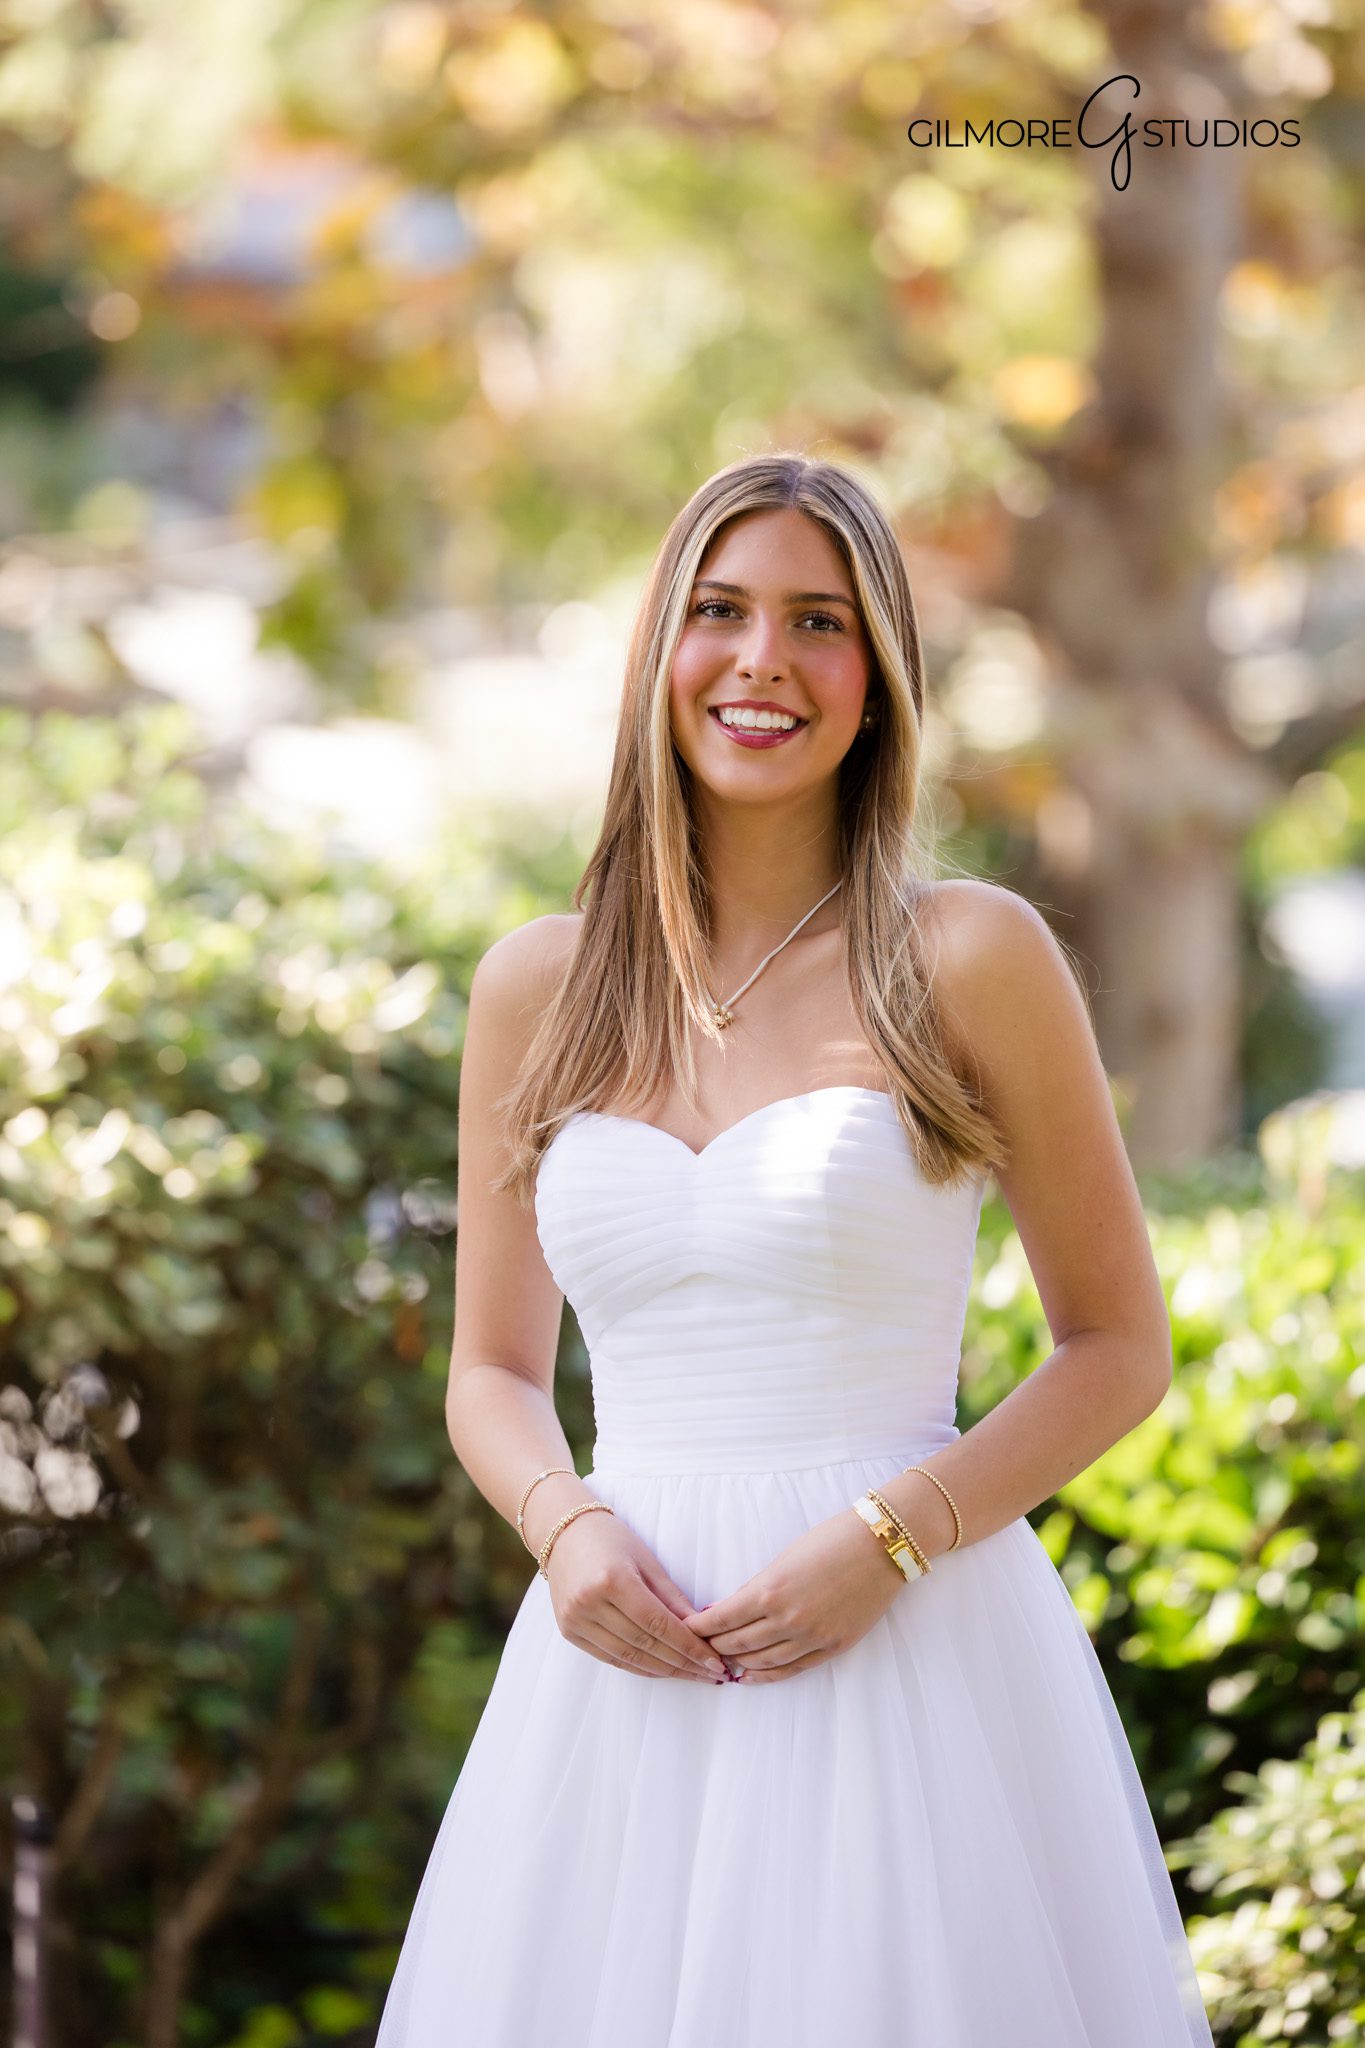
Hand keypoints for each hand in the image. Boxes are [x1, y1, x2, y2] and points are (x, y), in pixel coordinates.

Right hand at [544, 1508, 729, 1683]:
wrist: (564, 1533)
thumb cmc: (611, 1539)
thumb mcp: (648, 1561)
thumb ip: (673, 1599)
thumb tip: (702, 1631)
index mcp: (613, 1579)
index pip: (659, 1624)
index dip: (689, 1647)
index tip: (715, 1663)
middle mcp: (590, 1603)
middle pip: (645, 1644)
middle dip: (683, 1664)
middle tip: (712, 1674)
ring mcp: (575, 1620)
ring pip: (629, 1657)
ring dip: (665, 1671)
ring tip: (692, 1676)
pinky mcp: (569, 1632)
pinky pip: (611, 1659)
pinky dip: (640, 1667)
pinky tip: (663, 1671)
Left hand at [680, 1510, 905, 1682]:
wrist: (881, 1547)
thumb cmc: (831, 1540)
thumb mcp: (785, 1558)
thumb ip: (759, 1586)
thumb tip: (731, 1608)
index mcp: (770, 1590)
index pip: (722, 1618)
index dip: (700, 1627)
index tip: (686, 1629)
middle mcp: (787, 1619)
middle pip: (737, 1643)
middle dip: (714, 1645)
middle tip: (698, 1646)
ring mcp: (812, 1637)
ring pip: (762, 1660)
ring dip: (737, 1662)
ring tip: (721, 1661)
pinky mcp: (833, 1647)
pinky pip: (792, 1669)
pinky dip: (767, 1675)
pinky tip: (750, 1676)